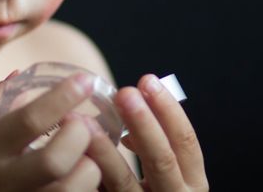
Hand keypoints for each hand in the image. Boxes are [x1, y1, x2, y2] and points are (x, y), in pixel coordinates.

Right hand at [0, 72, 102, 191]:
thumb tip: (19, 74)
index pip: (29, 119)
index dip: (61, 98)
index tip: (84, 80)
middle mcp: (4, 180)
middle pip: (56, 161)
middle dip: (79, 137)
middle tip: (85, 124)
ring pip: (70, 191)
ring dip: (89, 169)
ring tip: (88, 155)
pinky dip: (83, 190)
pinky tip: (78, 177)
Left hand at [85, 74, 208, 191]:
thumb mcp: (162, 170)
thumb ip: (151, 141)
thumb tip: (129, 102)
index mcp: (192, 182)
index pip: (186, 142)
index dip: (168, 110)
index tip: (147, 80)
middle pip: (161, 160)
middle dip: (143, 124)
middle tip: (123, 93)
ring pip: (124, 182)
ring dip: (105, 150)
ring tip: (85, 122)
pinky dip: (86, 177)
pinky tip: (71, 157)